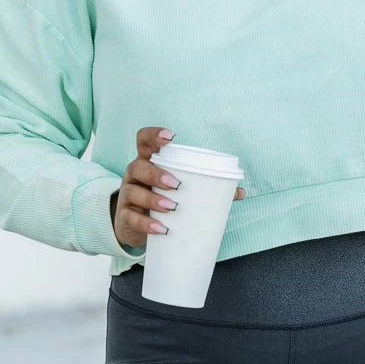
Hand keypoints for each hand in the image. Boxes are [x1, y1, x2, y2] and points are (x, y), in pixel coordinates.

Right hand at [110, 127, 245, 248]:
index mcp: (148, 162)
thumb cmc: (160, 200)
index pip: (143, 141)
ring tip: (173, 207)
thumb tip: (239, 192)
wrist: (136, 226)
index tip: (170, 137)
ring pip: (134, 192)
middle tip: (177, 184)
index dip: (154, 135)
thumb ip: (206, 188)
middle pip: (138, 166)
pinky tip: (161, 228)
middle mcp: (134, 175)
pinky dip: (146, 224)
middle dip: (156, 173)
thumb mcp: (176, 191)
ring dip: (154, 199)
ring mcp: (127, 195)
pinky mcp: (124, 216)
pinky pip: (131, 218)